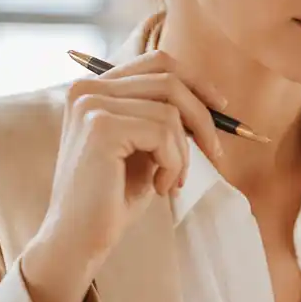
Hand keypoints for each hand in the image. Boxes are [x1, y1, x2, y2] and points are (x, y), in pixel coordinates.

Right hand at [20, 49, 227, 301]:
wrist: (79, 238)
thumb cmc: (112, 198)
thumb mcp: (143, 148)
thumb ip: (163, 118)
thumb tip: (212, 100)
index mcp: (94, 89)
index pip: (157, 63)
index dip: (195, 82)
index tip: (221, 107)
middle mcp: (88, 89)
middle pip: (169, 79)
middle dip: (202, 116)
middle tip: (215, 153)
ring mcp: (91, 104)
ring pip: (171, 112)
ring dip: (183, 153)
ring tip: (169, 182)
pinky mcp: (101, 126)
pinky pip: (164, 133)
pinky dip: (173, 163)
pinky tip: (158, 188)